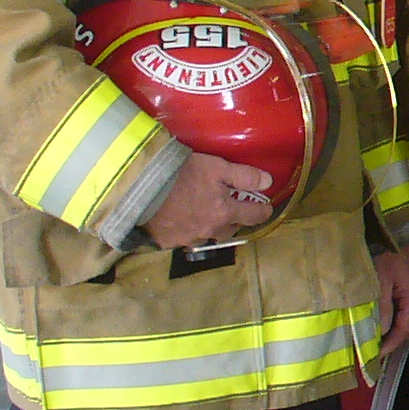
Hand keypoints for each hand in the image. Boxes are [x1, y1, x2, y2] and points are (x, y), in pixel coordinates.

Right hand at [144, 152, 276, 248]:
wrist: (140, 188)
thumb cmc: (181, 174)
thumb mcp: (216, 167)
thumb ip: (244, 176)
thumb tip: (268, 182)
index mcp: (224, 213)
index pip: (253, 216)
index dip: (262, 211)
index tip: (265, 208)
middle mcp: (209, 230)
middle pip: (230, 230)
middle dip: (233, 221)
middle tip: (230, 209)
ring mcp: (187, 239)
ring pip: (206, 236)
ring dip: (209, 227)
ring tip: (203, 214)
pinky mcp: (167, 242)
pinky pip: (183, 239)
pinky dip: (185, 230)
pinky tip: (180, 220)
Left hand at [370, 245, 408, 357]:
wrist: (391, 230)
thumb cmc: (384, 253)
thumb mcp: (378, 282)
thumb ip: (381, 309)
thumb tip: (380, 334)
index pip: (406, 330)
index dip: (390, 345)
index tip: (374, 356)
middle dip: (393, 341)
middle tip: (373, 351)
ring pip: (408, 319)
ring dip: (393, 331)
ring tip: (375, 340)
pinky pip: (405, 309)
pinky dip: (394, 319)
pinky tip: (380, 322)